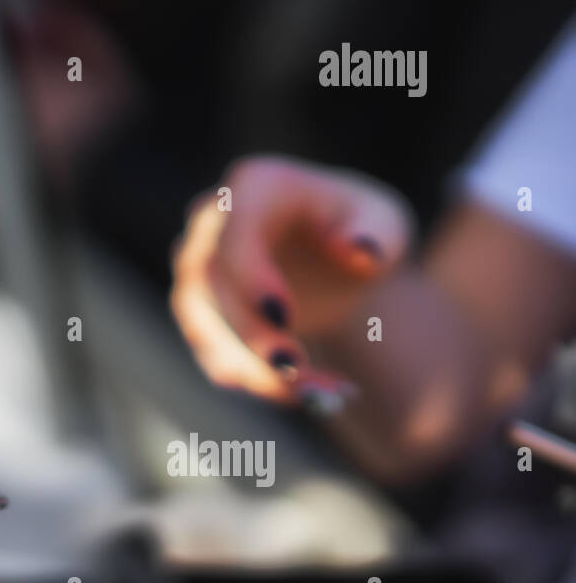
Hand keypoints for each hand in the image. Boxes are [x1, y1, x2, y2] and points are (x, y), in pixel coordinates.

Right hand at [170, 155, 412, 403]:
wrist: (337, 252)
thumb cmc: (359, 227)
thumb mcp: (384, 222)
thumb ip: (378, 234)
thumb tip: (362, 252)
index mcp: (254, 186)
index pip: (235, 233)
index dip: (250, 277)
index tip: (285, 319)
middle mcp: (211, 222)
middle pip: (211, 283)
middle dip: (251, 336)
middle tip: (299, 375)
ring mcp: (197, 268)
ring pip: (202, 325)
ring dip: (252, 370)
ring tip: (321, 396)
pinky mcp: (199, 311)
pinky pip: (212, 351)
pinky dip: (255, 381)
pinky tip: (311, 394)